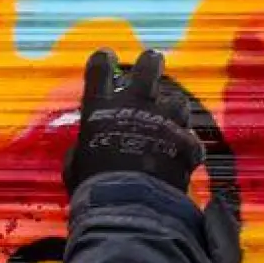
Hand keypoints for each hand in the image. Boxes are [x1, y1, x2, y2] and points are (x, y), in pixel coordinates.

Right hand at [63, 49, 204, 195]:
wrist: (131, 206)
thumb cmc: (93, 186)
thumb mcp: (75, 165)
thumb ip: (82, 148)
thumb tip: (83, 148)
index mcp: (101, 109)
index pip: (99, 69)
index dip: (102, 60)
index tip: (105, 56)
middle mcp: (135, 106)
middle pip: (149, 68)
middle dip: (151, 62)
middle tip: (152, 60)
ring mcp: (165, 121)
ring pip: (177, 101)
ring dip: (171, 110)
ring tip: (167, 122)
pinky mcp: (186, 141)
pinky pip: (188, 138)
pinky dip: (184, 146)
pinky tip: (179, 156)